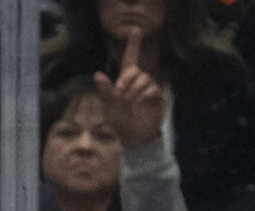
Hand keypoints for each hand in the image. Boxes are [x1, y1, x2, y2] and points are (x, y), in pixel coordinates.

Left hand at [93, 28, 165, 149]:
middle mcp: (137, 81)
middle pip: (134, 70)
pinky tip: (140, 104)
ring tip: (130, 103)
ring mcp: (148, 88)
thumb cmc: (120, 121)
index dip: (133, 44)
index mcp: (124, 81)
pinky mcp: (156, 96)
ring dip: (134, 91)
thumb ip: (106, 90)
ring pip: (143, 78)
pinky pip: (152, 88)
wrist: (134, 136)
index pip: (129, 58)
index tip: (136, 29)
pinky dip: (144, 96)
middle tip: (120, 95)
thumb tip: (97, 74)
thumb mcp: (110, 105)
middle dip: (126, 81)